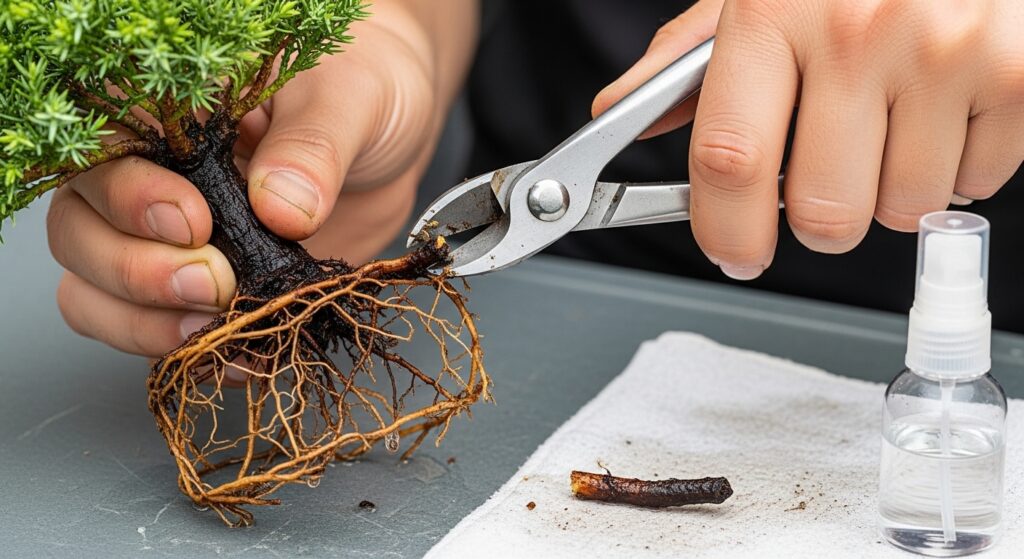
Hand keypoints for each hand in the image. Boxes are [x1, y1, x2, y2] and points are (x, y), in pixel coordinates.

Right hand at [48, 1, 477, 356]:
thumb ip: (315, 145)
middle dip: (135, 271)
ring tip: (214, 324)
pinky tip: (239, 354)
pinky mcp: (206, 289)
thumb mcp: (353, 98)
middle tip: (211, 282)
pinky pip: (156, 333)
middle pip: (80, 232)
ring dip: (142, 323)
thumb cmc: (364, 90)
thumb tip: (281, 208)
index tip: (195, 223)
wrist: (392, 142)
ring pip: (95, 291)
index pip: (97, 154)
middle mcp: (149, 176)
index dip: (127, 198)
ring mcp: (168, 239)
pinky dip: (189, 355)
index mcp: (165, 112)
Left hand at [595, 0, 1023, 278]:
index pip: (731, 158)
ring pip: (902, 211)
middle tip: (831, 174)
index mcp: (773, 11)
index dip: (726, 229)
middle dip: (820, 218)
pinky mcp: (1020, 74)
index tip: (732, 253)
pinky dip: (959, 165)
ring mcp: (946, 53)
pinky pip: (974, 185)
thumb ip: (690, 57)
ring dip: (892, 189)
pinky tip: (949, 106)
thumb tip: (619, 111)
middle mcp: (858, 32)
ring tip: (899, 117)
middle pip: (822, 211)